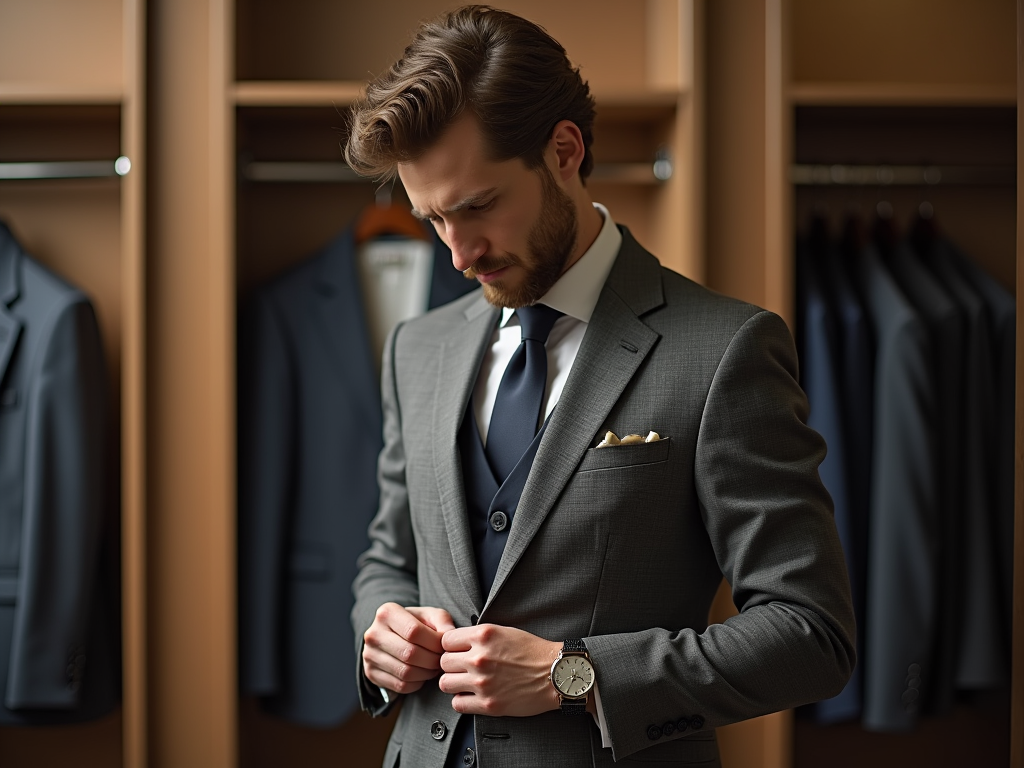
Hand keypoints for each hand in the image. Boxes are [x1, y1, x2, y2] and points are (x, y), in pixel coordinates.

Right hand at [363, 603, 455, 695]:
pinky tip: (422, 674)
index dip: (434, 642)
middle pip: (409, 654)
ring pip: (405, 672)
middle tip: (442, 660)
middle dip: (432, 660)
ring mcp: (369, 655)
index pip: (413, 631)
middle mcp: (373, 633)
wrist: (392, 635)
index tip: (444, 645)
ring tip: (434, 667)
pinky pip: (400, 685)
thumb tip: (449, 636)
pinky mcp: (371, 673)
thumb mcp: (429, 615)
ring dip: (426, 673)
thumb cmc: (416, 623)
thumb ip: (442, 621)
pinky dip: (417, 683)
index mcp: (387, 613)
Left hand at [439, 624, 561, 716]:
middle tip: (462, 668)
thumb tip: (455, 642)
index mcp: (483, 635)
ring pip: (445, 683)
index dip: (451, 646)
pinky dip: (462, 700)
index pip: (445, 640)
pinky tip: (472, 696)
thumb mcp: (504, 631)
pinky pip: (457, 704)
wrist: (556, 674)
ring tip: (465, 682)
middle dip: (451, 665)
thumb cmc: (533, 651)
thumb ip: (478, 636)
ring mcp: (483, 682)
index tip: (458, 651)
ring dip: (453, 683)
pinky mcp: (488, 704)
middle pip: (443, 662)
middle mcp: (480, 658)